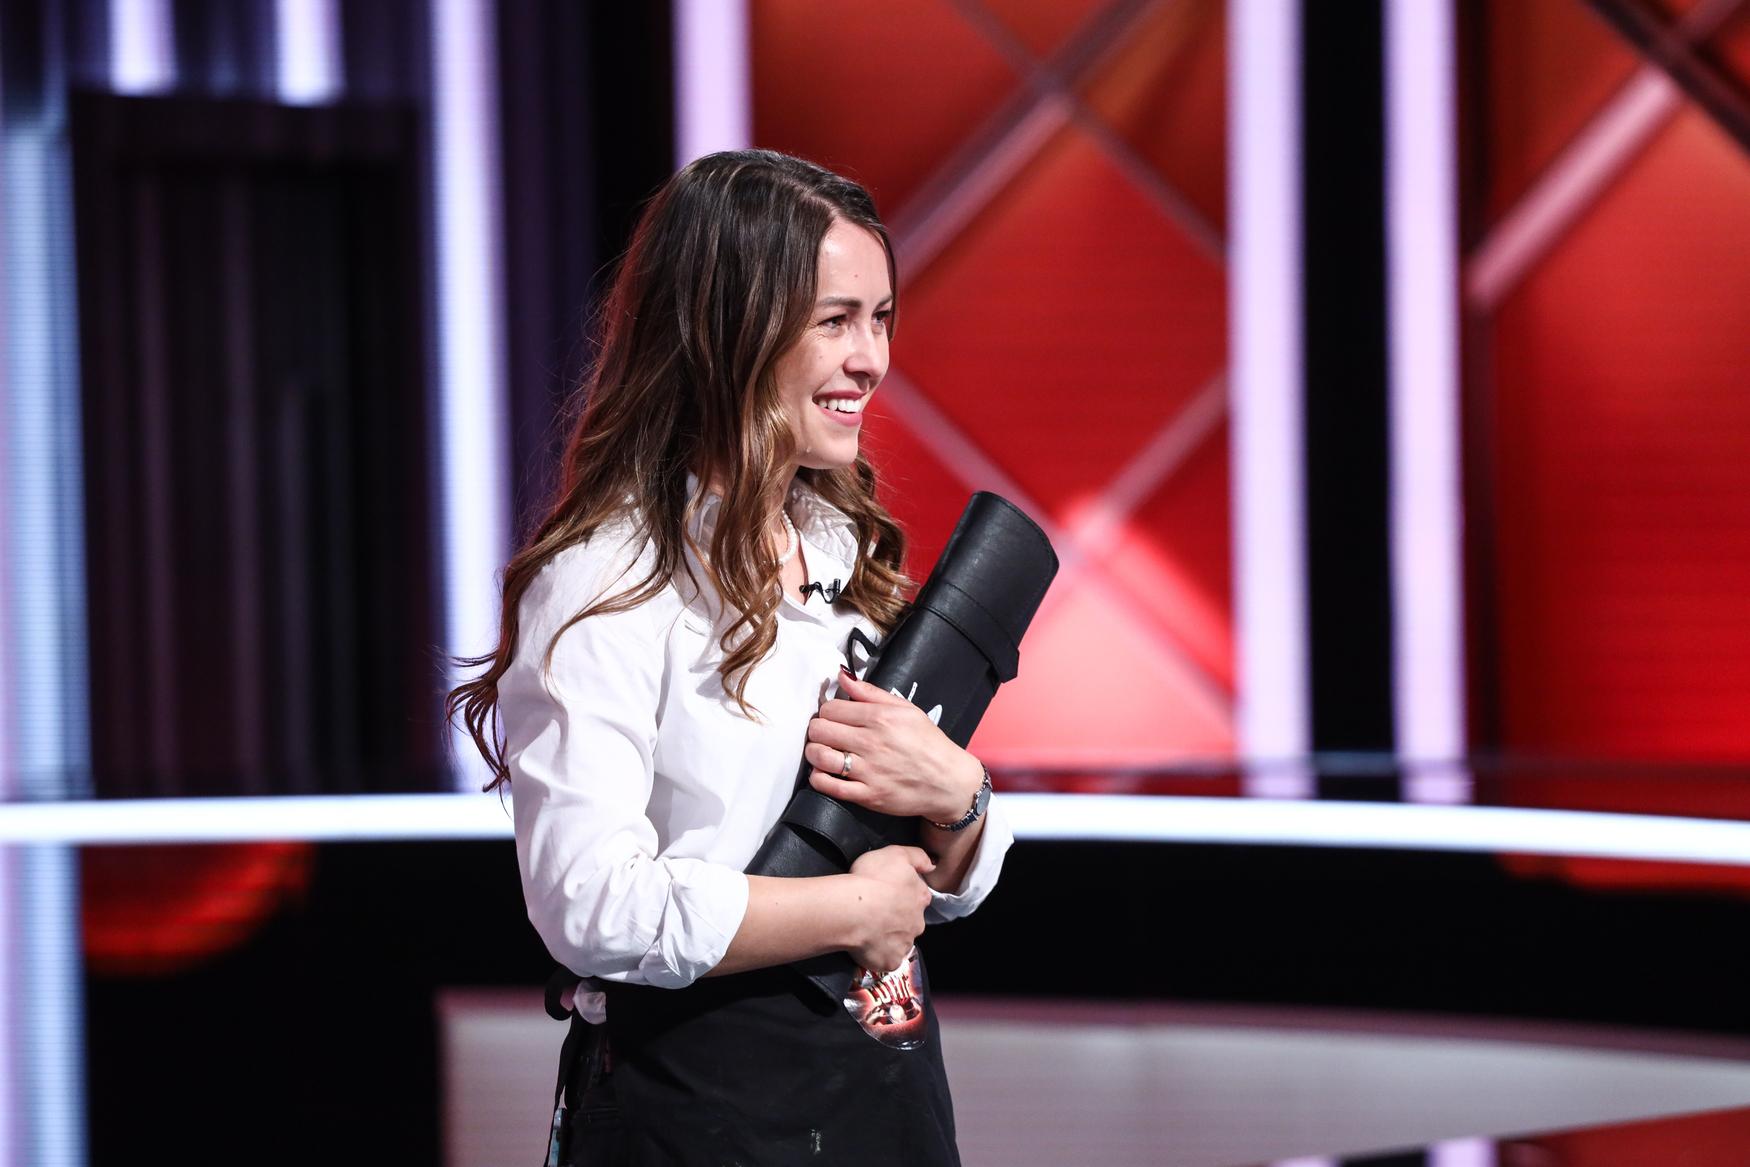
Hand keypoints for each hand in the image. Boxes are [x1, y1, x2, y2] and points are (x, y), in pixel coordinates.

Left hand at [805, 668, 985, 822]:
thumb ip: (871, 693)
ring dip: (814, 753)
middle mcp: (871, 743)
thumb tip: (842, 676)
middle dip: (817, 730)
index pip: (830, 709)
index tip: (832, 718)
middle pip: (819, 730)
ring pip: (819, 756)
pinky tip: (824, 772)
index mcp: (880, 718)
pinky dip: (818, 778)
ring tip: (822, 752)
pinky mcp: (867, 795)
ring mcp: (868, 771)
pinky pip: (828, 786)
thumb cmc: (928, 743)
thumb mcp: (906, 709)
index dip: (827, 712)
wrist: (949, 782)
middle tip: (825, 734)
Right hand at [846, 845, 933, 972]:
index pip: (919, 896)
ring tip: (868, 930)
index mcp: (920, 897)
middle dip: (898, 918)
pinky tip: (866, 947)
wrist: (853, 910)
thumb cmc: (872, 879)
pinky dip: (878, 955)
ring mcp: (905, 944)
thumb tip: (931, 865)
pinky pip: (886, 959)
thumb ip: (917, 857)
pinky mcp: (891, 962)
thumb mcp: (895, 853)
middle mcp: (918, 922)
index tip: (889, 893)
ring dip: (888, 937)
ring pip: (899, 941)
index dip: (904, 895)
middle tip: (876, 912)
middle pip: (911, 921)